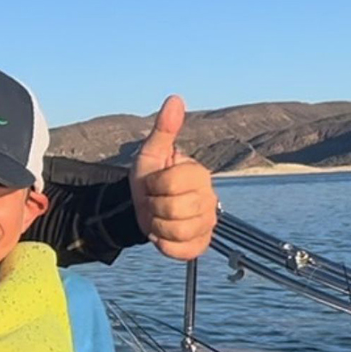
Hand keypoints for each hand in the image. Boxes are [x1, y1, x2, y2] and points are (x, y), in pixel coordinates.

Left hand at [130, 96, 218, 260]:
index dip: (153, 185)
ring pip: (176, 231)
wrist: (141, 207)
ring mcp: (207, 224)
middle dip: (153, 207)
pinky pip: (181, 251)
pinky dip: (165, 245)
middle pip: (173, 210)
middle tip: (153, 202)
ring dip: (156, 226)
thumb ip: (163, 130)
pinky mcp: (200, 245)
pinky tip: (163, 234)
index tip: (152, 184)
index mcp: (199, 175)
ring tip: (157, 217)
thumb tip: (174, 100)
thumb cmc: (149, 178)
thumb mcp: (151, 154)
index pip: (170, 183)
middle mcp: (209, 199)